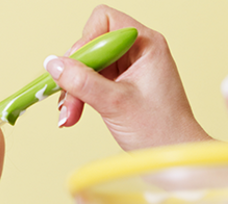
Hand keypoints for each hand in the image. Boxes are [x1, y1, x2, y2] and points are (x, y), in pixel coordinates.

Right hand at [44, 4, 210, 149]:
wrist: (174, 156)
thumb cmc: (160, 130)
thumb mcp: (114, 103)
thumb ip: (82, 81)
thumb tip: (53, 64)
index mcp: (145, 45)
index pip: (104, 22)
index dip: (85, 43)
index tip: (75, 70)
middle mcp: (138, 52)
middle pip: (91, 47)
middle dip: (75, 74)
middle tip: (68, 102)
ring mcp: (129, 70)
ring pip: (88, 67)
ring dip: (74, 90)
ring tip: (69, 115)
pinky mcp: (122, 87)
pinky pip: (92, 83)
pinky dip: (80, 98)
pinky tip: (74, 115)